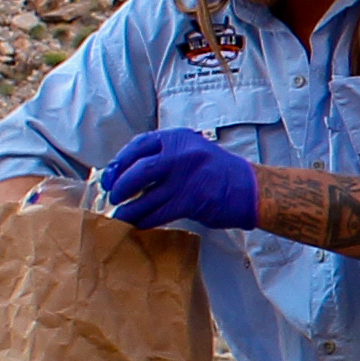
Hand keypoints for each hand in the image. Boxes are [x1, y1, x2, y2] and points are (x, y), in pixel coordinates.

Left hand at [101, 127, 261, 235]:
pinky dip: (145, 219)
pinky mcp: (190, 199)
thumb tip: (127, 173)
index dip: (119, 162)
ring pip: (145, 196)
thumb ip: (164, 156)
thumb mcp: (191, 150)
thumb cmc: (216, 172)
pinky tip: (140, 223)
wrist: (249, 189)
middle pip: (138, 169)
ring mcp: (186, 177)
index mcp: (177, 138)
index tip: (110, 176)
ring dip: (129, 209)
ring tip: (120, 217)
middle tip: (114, 197)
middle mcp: (180, 153)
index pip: (138, 145)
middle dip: (120, 186)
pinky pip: (158, 212)